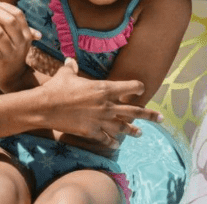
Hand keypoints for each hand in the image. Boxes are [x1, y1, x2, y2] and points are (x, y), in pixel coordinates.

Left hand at [0, 1, 40, 91]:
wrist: (12, 78)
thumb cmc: (10, 53)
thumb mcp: (15, 39)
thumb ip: (7, 23)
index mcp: (26, 35)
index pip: (18, 15)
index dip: (5, 7)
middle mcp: (22, 43)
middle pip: (9, 21)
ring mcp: (12, 53)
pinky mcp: (0, 61)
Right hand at [38, 58, 163, 148]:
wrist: (45, 107)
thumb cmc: (56, 88)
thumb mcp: (66, 74)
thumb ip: (71, 67)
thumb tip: (69, 61)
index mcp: (105, 88)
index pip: (131, 87)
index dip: (138, 87)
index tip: (141, 89)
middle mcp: (107, 105)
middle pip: (134, 111)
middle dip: (149, 114)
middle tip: (161, 118)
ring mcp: (100, 120)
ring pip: (123, 127)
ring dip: (133, 130)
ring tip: (140, 133)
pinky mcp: (91, 132)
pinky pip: (106, 138)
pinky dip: (111, 142)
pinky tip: (115, 145)